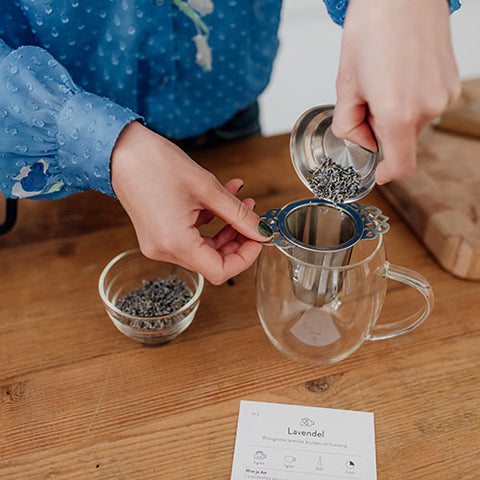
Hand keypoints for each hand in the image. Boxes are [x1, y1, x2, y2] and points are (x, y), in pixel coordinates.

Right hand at [111, 121, 271, 284]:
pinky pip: (190, 236)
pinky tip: (223, 198)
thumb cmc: (155, 164)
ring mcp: (158, 244)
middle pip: (213, 262)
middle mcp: (164, 250)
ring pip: (204, 248)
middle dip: (238, 241)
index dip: (246, 257)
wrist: (119, 150)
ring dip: (226, 229)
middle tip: (254, 220)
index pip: (220, 271)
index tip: (259, 238)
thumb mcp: (207, 188)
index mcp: (175, 243)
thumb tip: (262, 231)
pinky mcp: (157, 234)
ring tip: (243, 203)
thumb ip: (238, 214)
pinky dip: (210, 221)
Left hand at [332, 0, 460, 183]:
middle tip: (366, 99)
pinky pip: (426, 105)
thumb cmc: (371, 29)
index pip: (401, 166)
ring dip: (395, 114)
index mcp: (398, 114)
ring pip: (413, 122)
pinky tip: (399, 74)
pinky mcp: (451, 83)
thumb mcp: (346, 85)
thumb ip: (349, 125)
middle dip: (380, 130)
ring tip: (383, 79)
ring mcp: (444, 95)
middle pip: (402, 141)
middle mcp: (428, 108)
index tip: (376, 170)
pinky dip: (409, 100)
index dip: (386, 173)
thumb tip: (361, 142)